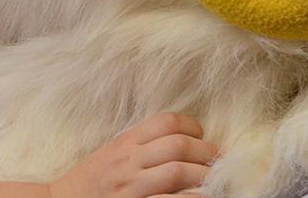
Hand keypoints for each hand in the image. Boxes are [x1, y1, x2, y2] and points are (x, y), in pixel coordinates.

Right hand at [49, 112, 216, 197]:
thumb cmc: (91, 180)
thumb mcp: (112, 152)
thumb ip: (140, 143)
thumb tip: (180, 138)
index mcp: (126, 141)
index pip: (166, 121)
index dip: (192, 126)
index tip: (202, 136)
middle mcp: (128, 160)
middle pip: (178, 145)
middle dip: (206, 152)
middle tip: (217, 161)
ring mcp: (130, 185)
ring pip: (177, 172)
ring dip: (202, 176)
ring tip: (213, 181)